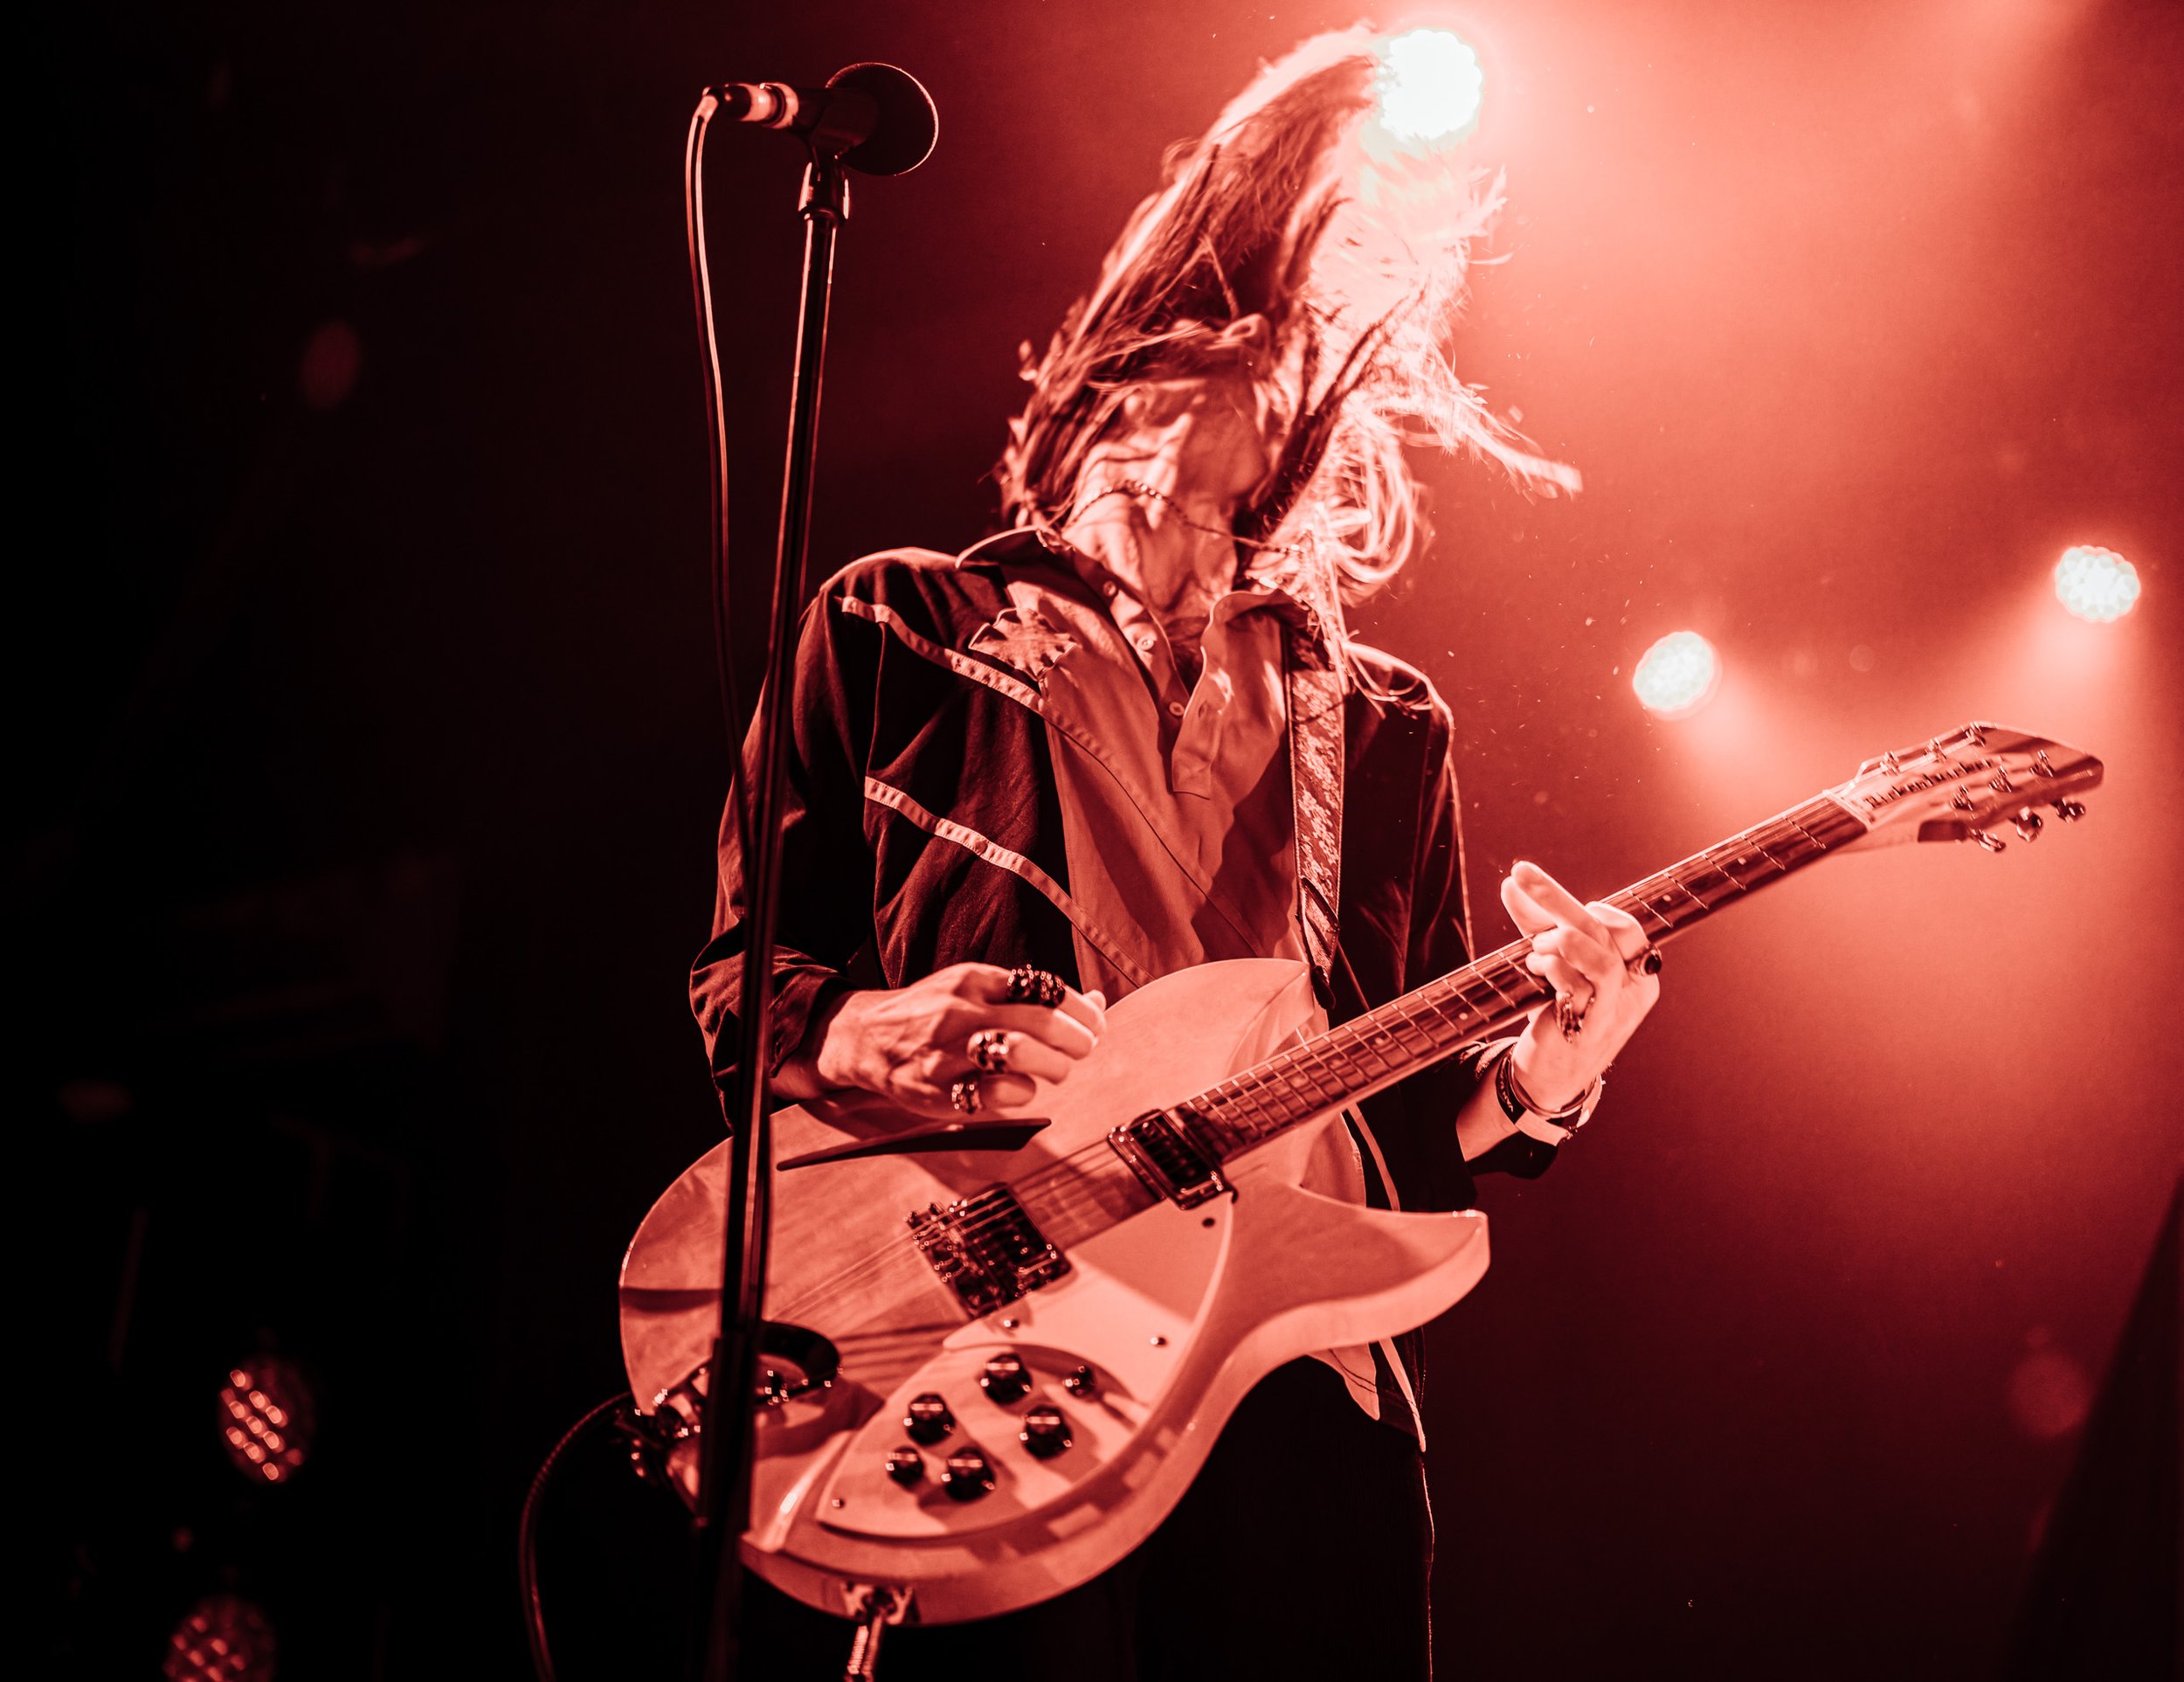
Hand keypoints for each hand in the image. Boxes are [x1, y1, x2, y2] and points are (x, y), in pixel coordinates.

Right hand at [802, 963, 1106, 1117]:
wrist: (868, 1038)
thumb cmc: (935, 1013)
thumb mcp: (978, 988)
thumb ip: (1033, 996)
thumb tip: (1098, 1003)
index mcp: (975, 979)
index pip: (1045, 988)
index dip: (1082, 1011)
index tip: (1095, 1024)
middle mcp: (961, 1010)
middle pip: (1040, 1022)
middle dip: (1077, 1041)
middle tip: (1083, 1050)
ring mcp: (948, 1051)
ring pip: (1020, 1054)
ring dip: (1054, 1067)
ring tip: (1055, 1071)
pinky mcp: (939, 1090)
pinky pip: (995, 1095)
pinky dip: (1021, 1094)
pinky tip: (1020, 1090)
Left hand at [1498, 860, 1659, 1111]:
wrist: (1550, 1072)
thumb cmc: (1558, 1010)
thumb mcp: (1553, 961)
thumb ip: (1538, 924)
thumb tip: (1512, 883)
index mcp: (1637, 971)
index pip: (1627, 927)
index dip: (1592, 906)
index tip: (1552, 896)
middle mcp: (1634, 991)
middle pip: (1605, 933)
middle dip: (1557, 899)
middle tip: (1521, 876)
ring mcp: (1614, 1013)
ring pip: (1601, 960)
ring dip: (1560, 943)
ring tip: (1536, 948)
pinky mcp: (1588, 1032)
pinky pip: (1577, 990)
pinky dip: (1553, 970)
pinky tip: (1537, 970)